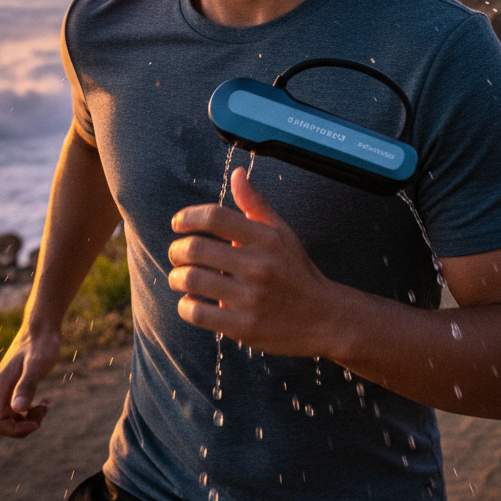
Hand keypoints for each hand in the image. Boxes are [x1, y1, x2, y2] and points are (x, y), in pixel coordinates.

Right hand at [0, 327, 60, 437]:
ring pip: (10, 418)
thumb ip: (26, 386)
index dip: (16, 430)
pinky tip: (44, 402)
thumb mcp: (37, 366)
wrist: (41, 327)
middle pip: (3, 424)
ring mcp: (4, 388)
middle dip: (24, 425)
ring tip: (46, 405)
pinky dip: (29, 411)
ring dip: (28, 418)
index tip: (37, 422)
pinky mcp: (12, 385)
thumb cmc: (41, 345)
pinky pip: (16, 409)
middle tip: (45, 409)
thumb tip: (18, 410)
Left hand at [167, 166, 338, 355]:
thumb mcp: (281, 233)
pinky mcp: (244, 327)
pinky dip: (186, 306)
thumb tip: (237, 173)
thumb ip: (255, 204)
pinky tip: (191, 302)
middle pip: (195, 248)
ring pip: (192, 280)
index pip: (214, 216)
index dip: (188, 217)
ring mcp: (251, 298)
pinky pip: (198, 313)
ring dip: (176, 278)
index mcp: (265, 238)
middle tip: (176, 254)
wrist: (324, 317)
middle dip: (176, 250)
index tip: (178, 224)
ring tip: (179, 278)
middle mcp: (258, 265)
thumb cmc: (296, 271)